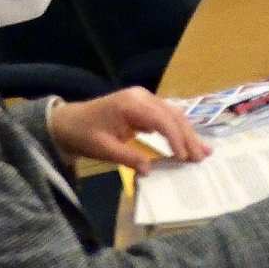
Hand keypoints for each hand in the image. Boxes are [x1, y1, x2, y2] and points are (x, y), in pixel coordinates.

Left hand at [45, 89, 207, 171]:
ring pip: (173, 114)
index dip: (176, 139)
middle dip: (189, 136)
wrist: (66, 122)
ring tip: (202, 151)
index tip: (184, 157)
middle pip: (173, 115)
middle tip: (202, 156)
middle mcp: (142, 97)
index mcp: (131, 104)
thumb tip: (149, 170)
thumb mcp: (103, 149)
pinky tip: (188, 142)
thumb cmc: (82, 134)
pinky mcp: (143, 106)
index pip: (162, 120)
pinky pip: (166, 116)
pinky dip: (178, 130)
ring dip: (187, 133)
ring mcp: (143, 99)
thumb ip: (128, 157)